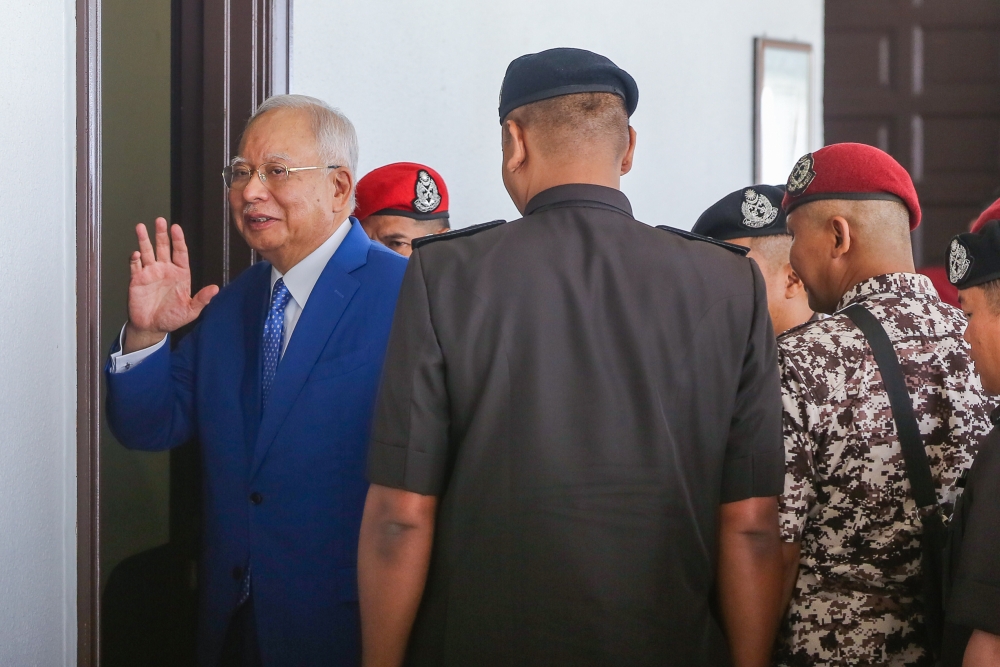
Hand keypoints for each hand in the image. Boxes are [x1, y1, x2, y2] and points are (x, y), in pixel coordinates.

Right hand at [124, 217, 218, 352]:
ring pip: (147, 252)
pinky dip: (134, 259)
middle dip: (161, 234)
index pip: (180, 252)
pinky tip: (136, 254)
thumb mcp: (191, 310)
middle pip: (163, 247)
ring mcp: (150, 273)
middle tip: (160, 221)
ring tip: (141, 227)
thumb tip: (216, 289)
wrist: (152, 327)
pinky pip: (135, 266)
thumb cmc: (172, 318)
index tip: (176, 228)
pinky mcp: (137, 279)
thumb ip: (202, 299)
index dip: (178, 240)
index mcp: (180, 273)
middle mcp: (165, 269)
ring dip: (144, 240)